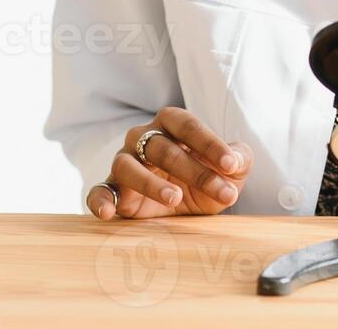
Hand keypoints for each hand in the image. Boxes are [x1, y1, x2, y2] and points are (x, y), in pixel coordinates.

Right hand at [88, 107, 251, 219]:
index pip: (187, 125)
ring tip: (175, 199)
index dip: (210, 144)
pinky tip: (108, 214)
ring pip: (127, 166)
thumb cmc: (208, 177)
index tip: (231, 165)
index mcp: (171, 123)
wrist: (188, 208)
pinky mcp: (112, 191)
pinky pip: (98, 192)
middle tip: (222, 192)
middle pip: (163, 149)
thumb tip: (236, 159)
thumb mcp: (232, 169)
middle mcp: (143, 138)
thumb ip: (239, 158)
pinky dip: (100, 201)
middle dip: (195, 172)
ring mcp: (124, 163)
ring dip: (151, 183)